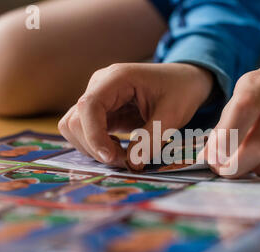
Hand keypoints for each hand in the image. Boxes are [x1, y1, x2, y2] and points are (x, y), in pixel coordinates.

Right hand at [58, 63, 212, 167]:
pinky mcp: (102, 112)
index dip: (94, 135)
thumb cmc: (180, 90)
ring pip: (75, 128)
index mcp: (116, 78)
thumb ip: (152, 139)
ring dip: (94, 149)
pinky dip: (98, 147)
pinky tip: (119, 149)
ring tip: (123, 156)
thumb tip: (132, 165)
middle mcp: (100, 86)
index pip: (89, 106)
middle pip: (75, 121)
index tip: (111, 157)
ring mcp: (98, 99)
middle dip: (95, 147)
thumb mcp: (173, 115)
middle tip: (126, 161)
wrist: (185, 81)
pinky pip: (86, 133)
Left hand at [200, 63, 259, 177]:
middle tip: (228, 172)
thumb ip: (222, 131)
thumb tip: (209, 160)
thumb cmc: (259, 100)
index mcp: (258, 86)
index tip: (216, 160)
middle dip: (240, 165)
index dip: (227, 139)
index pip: (244, 109)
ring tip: (255, 166)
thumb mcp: (236, 103)